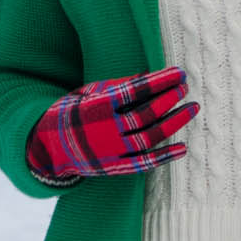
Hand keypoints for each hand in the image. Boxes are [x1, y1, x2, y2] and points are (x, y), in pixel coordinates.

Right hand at [27, 66, 198, 181]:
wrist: (49, 148)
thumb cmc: (72, 113)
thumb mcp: (88, 93)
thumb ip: (117, 86)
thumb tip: (148, 75)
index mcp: (97, 107)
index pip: (135, 91)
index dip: (160, 81)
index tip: (179, 72)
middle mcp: (105, 130)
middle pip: (146, 114)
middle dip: (170, 98)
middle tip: (186, 87)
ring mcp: (111, 152)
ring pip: (150, 137)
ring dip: (174, 122)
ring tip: (192, 108)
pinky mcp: (115, 168)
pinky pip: (145, 164)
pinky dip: (165, 157)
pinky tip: (183, 148)